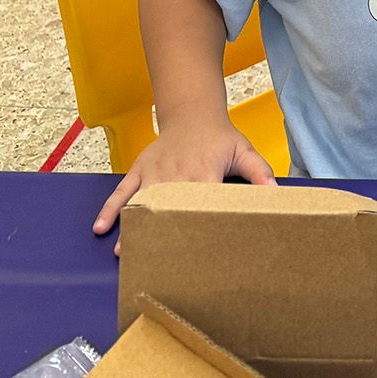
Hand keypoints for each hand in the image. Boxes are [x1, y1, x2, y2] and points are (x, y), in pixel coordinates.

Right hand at [92, 113, 275, 253]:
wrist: (192, 112)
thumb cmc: (219, 137)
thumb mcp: (243, 150)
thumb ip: (258, 172)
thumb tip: (274, 193)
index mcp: (202, 174)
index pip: (198, 205)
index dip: (194, 228)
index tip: (191, 253)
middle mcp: (175, 175)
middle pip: (165, 209)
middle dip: (159, 236)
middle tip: (152, 264)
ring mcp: (153, 173)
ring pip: (140, 203)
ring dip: (132, 228)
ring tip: (125, 253)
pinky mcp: (139, 170)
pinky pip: (121, 191)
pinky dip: (111, 208)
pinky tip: (102, 228)